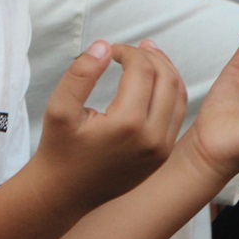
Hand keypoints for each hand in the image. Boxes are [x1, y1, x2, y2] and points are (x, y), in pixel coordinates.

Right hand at [33, 40, 186, 210]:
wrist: (66, 192)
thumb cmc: (59, 149)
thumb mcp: (59, 108)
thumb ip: (80, 74)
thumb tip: (103, 46)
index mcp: (127, 124)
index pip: (142, 70)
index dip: (127, 51)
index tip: (109, 50)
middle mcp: (152, 138)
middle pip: (167, 79)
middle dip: (149, 56)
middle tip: (128, 49)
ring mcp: (162, 149)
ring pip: (179, 96)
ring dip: (165, 70)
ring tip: (146, 55)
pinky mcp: (163, 155)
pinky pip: (177, 114)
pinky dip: (169, 91)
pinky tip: (152, 81)